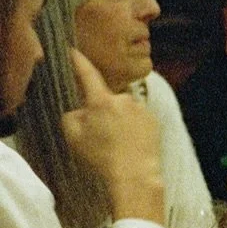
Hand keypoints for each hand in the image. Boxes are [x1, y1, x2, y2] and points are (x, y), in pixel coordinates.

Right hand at [62, 48, 164, 224]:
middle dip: (102, 109)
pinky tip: (131, 144)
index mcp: (102, 100)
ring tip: (118, 143)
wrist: (135, 177)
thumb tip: (81, 110)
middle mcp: (124, 99)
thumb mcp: (73, 136)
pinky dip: (134, 127)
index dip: (79, 61)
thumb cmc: (102, 158)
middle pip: (107, 98)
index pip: (88, 74)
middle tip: (100, 133)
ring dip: (120, 119)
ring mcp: (142, 109)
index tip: (73, 51)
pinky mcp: (154, 121)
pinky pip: (138, 119)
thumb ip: (72, 115)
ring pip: (124, 109)